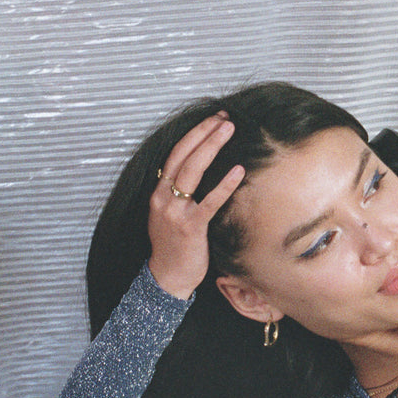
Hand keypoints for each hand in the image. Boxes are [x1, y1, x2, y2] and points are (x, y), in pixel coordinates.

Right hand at [148, 111, 244, 298]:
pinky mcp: (191, 227)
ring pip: (192, 171)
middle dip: (204, 133)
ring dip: (212, 147)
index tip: (212, 120)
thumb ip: (180, 195)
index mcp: (158, 193)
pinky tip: (238, 171)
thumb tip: (202, 175)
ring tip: (229, 131)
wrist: (167, 279)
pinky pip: (209, 202)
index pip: (175, 155)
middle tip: (225, 118)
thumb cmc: (174, 248)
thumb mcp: (170, 216)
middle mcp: (163, 198)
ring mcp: (175, 212)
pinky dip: (224, 184)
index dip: (194, 135)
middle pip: (183, 156)